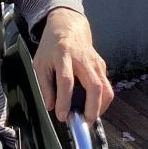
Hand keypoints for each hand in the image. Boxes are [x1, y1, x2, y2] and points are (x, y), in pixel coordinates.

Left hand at [33, 7, 114, 122]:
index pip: (66, 80)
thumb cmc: (51, 46)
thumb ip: (45, 85)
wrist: (68, 26)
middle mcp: (82, 58)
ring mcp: (95, 61)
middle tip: (84, 122)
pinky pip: (107, 87)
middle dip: (92, 108)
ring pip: (106, 88)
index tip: (62, 116)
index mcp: (63, 55)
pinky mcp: (102, 65)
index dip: (65, 100)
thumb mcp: (40, 63)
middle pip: (94, 85)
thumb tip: (51, 107)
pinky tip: (93, 107)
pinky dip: (102, 101)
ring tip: (88, 118)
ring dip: (100, 107)